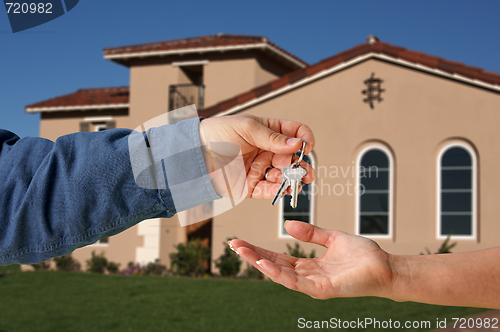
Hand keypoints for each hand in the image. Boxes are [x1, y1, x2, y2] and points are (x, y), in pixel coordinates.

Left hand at [199, 114, 314, 198]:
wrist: (195, 152)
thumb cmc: (216, 133)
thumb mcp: (246, 127)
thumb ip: (272, 137)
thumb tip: (296, 144)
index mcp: (267, 132)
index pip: (294, 133)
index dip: (304, 138)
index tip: (307, 145)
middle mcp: (266, 151)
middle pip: (292, 158)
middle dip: (302, 165)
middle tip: (304, 170)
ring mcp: (260, 168)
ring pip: (284, 176)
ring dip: (292, 179)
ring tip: (295, 181)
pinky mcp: (251, 185)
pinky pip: (269, 190)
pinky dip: (278, 191)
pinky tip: (284, 190)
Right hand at [230, 220, 395, 299]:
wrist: (386, 267)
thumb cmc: (364, 256)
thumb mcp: (333, 238)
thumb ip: (312, 232)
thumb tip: (288, 224)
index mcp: (309, 266)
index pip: (278, 257)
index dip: (259, 249)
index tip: (242, 240)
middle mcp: (308, 277)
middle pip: (274, 265)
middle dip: (252, 255)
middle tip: (233, 243)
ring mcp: (313, 285)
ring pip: (280, 274)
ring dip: (259, 262)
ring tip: (242, 250)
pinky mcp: (321, 289)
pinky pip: (295, 282)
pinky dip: (277, 273)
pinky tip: (263, 263)